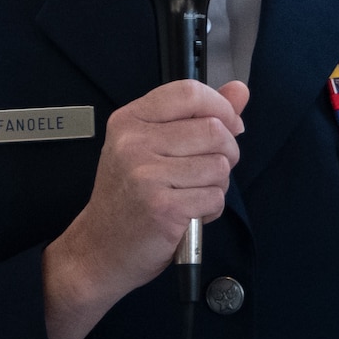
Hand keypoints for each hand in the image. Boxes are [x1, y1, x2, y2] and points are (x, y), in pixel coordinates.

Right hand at [43, 80, 249, 338]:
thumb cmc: (129, 197)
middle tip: (208, 171)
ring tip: (191, 195)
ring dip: (217, 186)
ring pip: (219, 166)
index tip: (229, 125)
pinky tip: (189, 214)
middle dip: (226, 153)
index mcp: (130, 120)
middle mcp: (133, 142)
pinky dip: (211, 209)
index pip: (189, 92)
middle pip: (214, 130)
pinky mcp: (163, 207)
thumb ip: (198, 115)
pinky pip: (215, 197)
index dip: (221, 107)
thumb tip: (239, 90)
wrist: (99, 248)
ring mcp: (146, 175)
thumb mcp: (153, 146)